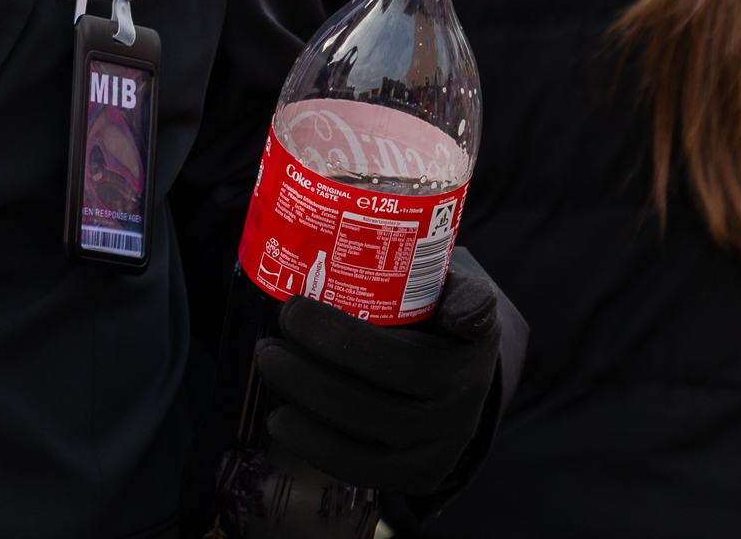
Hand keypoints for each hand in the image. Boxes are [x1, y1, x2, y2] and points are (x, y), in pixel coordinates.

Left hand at [255, 253, 503, 492]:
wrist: (444, 396)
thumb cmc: (425, 331)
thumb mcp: (444, 296)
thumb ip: (435, 276)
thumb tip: (430, 266)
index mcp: (472, 342)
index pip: (471, 319)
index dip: (465, 307)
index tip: (435, 298)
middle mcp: (464, 397)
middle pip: (401, 375)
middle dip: (332, 347)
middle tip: (283, 320)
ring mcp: (440, 443)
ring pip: (376, 426)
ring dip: (311, 393)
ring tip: (268, 360)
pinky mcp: (412, 475)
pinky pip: (362, 468)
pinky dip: (315, 443)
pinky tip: (280, 417)